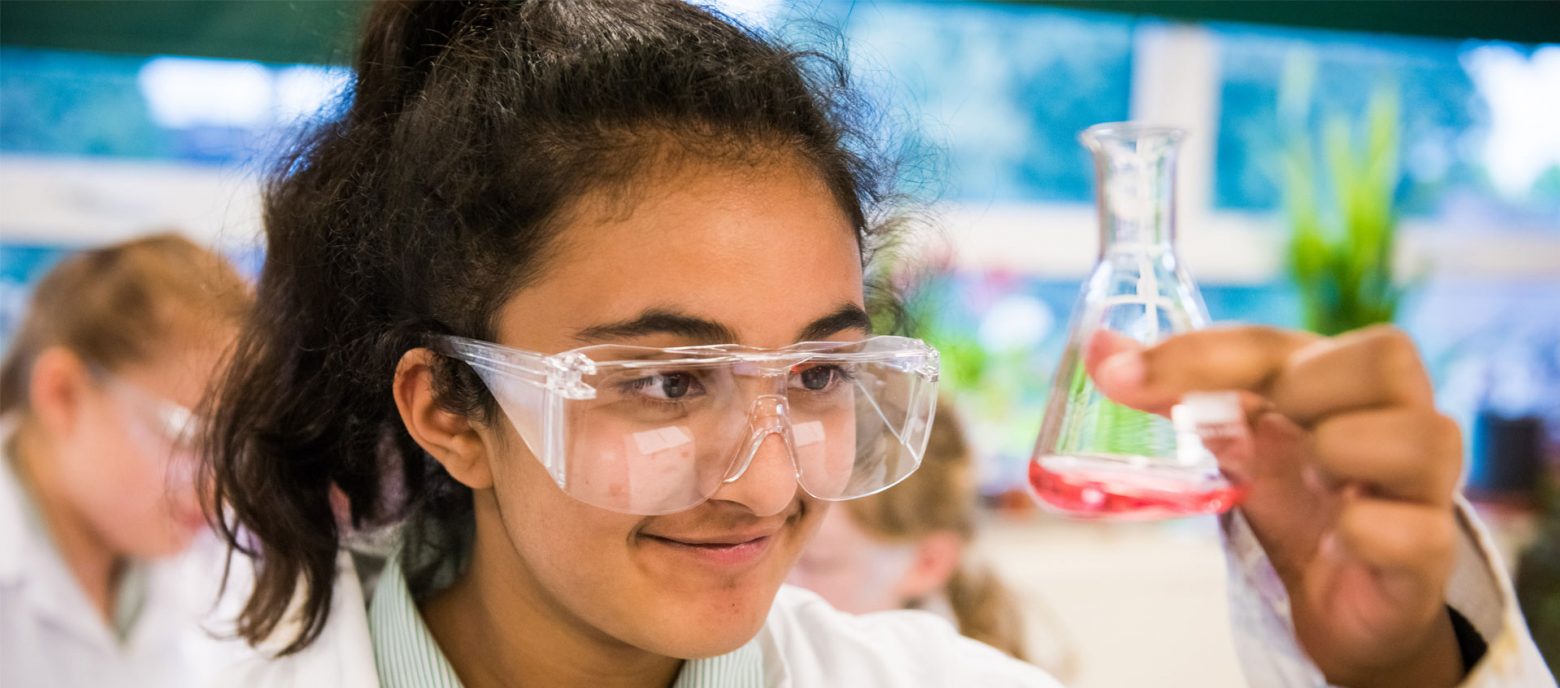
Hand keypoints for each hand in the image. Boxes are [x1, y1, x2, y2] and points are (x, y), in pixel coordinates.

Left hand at [1088, 324, 1464, 687]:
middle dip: (1305, 387)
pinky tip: (1340, 537)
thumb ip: (1175, 389)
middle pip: (1388, 355)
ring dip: (1345, 449)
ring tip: (1310, 478)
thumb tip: (1100, 346)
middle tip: (1260, 427)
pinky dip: (1368, 529)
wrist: (1340, 594)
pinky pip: (1415, 530)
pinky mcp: (1428, 556)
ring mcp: (1423, 486)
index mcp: (1342, 375)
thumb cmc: (1297, 495)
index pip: (1280, 341)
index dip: (1199, 354)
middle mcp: (1398, 417)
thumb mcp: (1234, 437)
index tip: (1123, 375)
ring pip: (1424, 435)